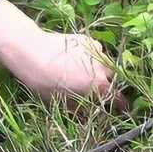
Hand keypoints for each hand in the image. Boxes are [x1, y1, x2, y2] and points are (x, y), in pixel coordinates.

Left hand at [0, 0, 121, 103]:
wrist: (31, 50)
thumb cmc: (43, 81)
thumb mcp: (59, 101)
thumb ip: (79, 108)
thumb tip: (86, 112)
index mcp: (98, 85)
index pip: (118, 98)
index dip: (120, 105)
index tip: (121, 108)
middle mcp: (102, 67)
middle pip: (113, 79)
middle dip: (107, 85)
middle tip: (95, 90)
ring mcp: (96, 51)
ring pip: (106, 63)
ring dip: (100, 70)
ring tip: (84, 73)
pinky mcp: (88, 39)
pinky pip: (96, 51)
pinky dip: (92, 57)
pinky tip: (78, 59)